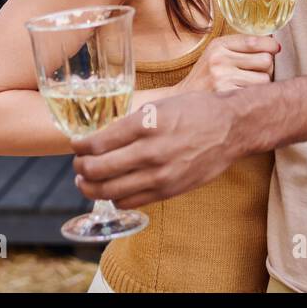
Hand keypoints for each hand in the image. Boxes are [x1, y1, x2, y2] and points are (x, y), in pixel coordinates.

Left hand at [72, 90, 243, 207]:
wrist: (231, 129)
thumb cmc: (196, 111)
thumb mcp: (160, 105)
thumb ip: (131, 121)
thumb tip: (102, 136)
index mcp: (146, 123)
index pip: (98, 142)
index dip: (80, 146)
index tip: (76, 145)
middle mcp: (150, 151)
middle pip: (98, 169)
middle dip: (80, 168)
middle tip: (78, 164)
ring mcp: (160, 174)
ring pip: (110, 191)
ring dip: (91, 188)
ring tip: (86, 181)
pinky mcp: (168, 191)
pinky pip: (130, 202)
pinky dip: (115, 199)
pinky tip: (113, 190)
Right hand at [179, 33, 277, 93]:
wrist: (182, 98)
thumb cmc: (206, 75)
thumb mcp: (217, 53)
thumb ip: (241, 46)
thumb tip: (276, 46)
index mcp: (218, 45)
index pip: (253, 41)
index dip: (270, 45)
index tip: (275, 49)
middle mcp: (220, 60)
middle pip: (265, 60)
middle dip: (266, 66)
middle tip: (257, 70)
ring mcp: (223, 79)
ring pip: (264, 79)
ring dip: (262, 83)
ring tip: (248, 84)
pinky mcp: (227, 97)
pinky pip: (256, 94)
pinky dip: (255, 95)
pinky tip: (244, 94)